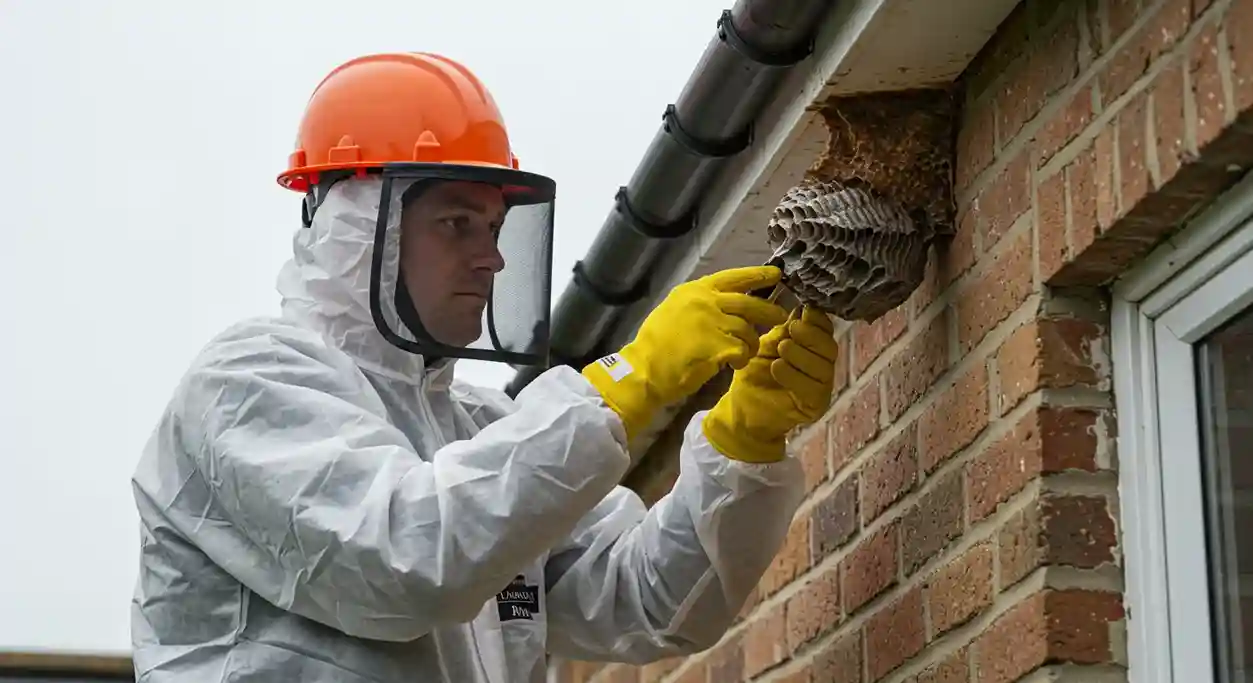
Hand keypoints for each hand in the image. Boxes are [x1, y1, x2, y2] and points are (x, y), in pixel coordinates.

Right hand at [582, 266, 788, 440]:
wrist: (644, 370)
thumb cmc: (656, 344)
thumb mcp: (674, 310)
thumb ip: (700, 302)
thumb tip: (726, 300)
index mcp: (695, 290)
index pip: (733, 276)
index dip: (757, 274)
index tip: (775, 274)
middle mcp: (705, 302)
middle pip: (749, 303)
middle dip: (769, 311)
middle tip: (780, 316)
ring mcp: (712, 324)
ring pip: (748, 330)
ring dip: (751, 343)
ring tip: (744, 353)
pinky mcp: (718, 347)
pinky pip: (743, 350)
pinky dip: (742, 358)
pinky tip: (734, 364)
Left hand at [702, 305, 838, 462]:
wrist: (741, 408)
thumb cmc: (754, 374)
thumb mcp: (766, 345)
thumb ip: (784, 330)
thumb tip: (802, 307)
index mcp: (813, 348)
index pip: (825, 331)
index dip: (818, 320)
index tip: (805, 310)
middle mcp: (822, 367)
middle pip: (830, 347)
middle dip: (811, 335)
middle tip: (792, 327)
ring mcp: (821, 388)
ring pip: (823, 367)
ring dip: (801, 354)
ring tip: (781, 348)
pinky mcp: (815, 406)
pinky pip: (812, 388)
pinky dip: (794, 375)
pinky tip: (777, 367)